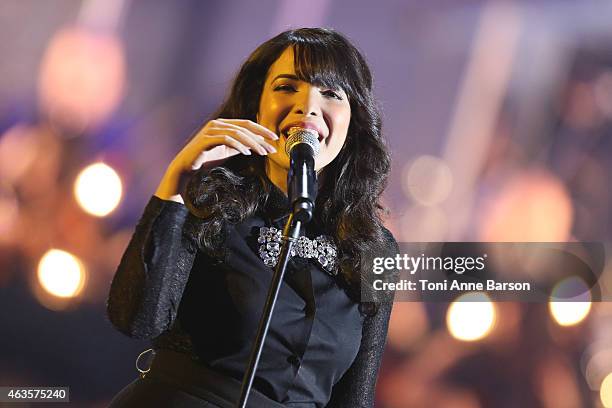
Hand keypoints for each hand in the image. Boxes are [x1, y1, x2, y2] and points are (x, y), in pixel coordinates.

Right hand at [155, 119, 277, 202]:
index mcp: (224, 124)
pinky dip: (238, 145)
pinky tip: (246, 152)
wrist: (187, 168)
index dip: (262, 130)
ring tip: (261, 152)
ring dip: (251, 142)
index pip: (247, 124)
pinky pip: (226, 139)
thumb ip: (239, 145)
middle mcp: (217, 124)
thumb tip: (257, 145)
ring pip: (237, 133)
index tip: (274, 139)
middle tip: (271, 147)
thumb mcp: (227, 150)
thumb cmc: (206, 159)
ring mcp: (211, 130)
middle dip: (260, 137)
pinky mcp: (206, 139)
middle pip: (244, 127)